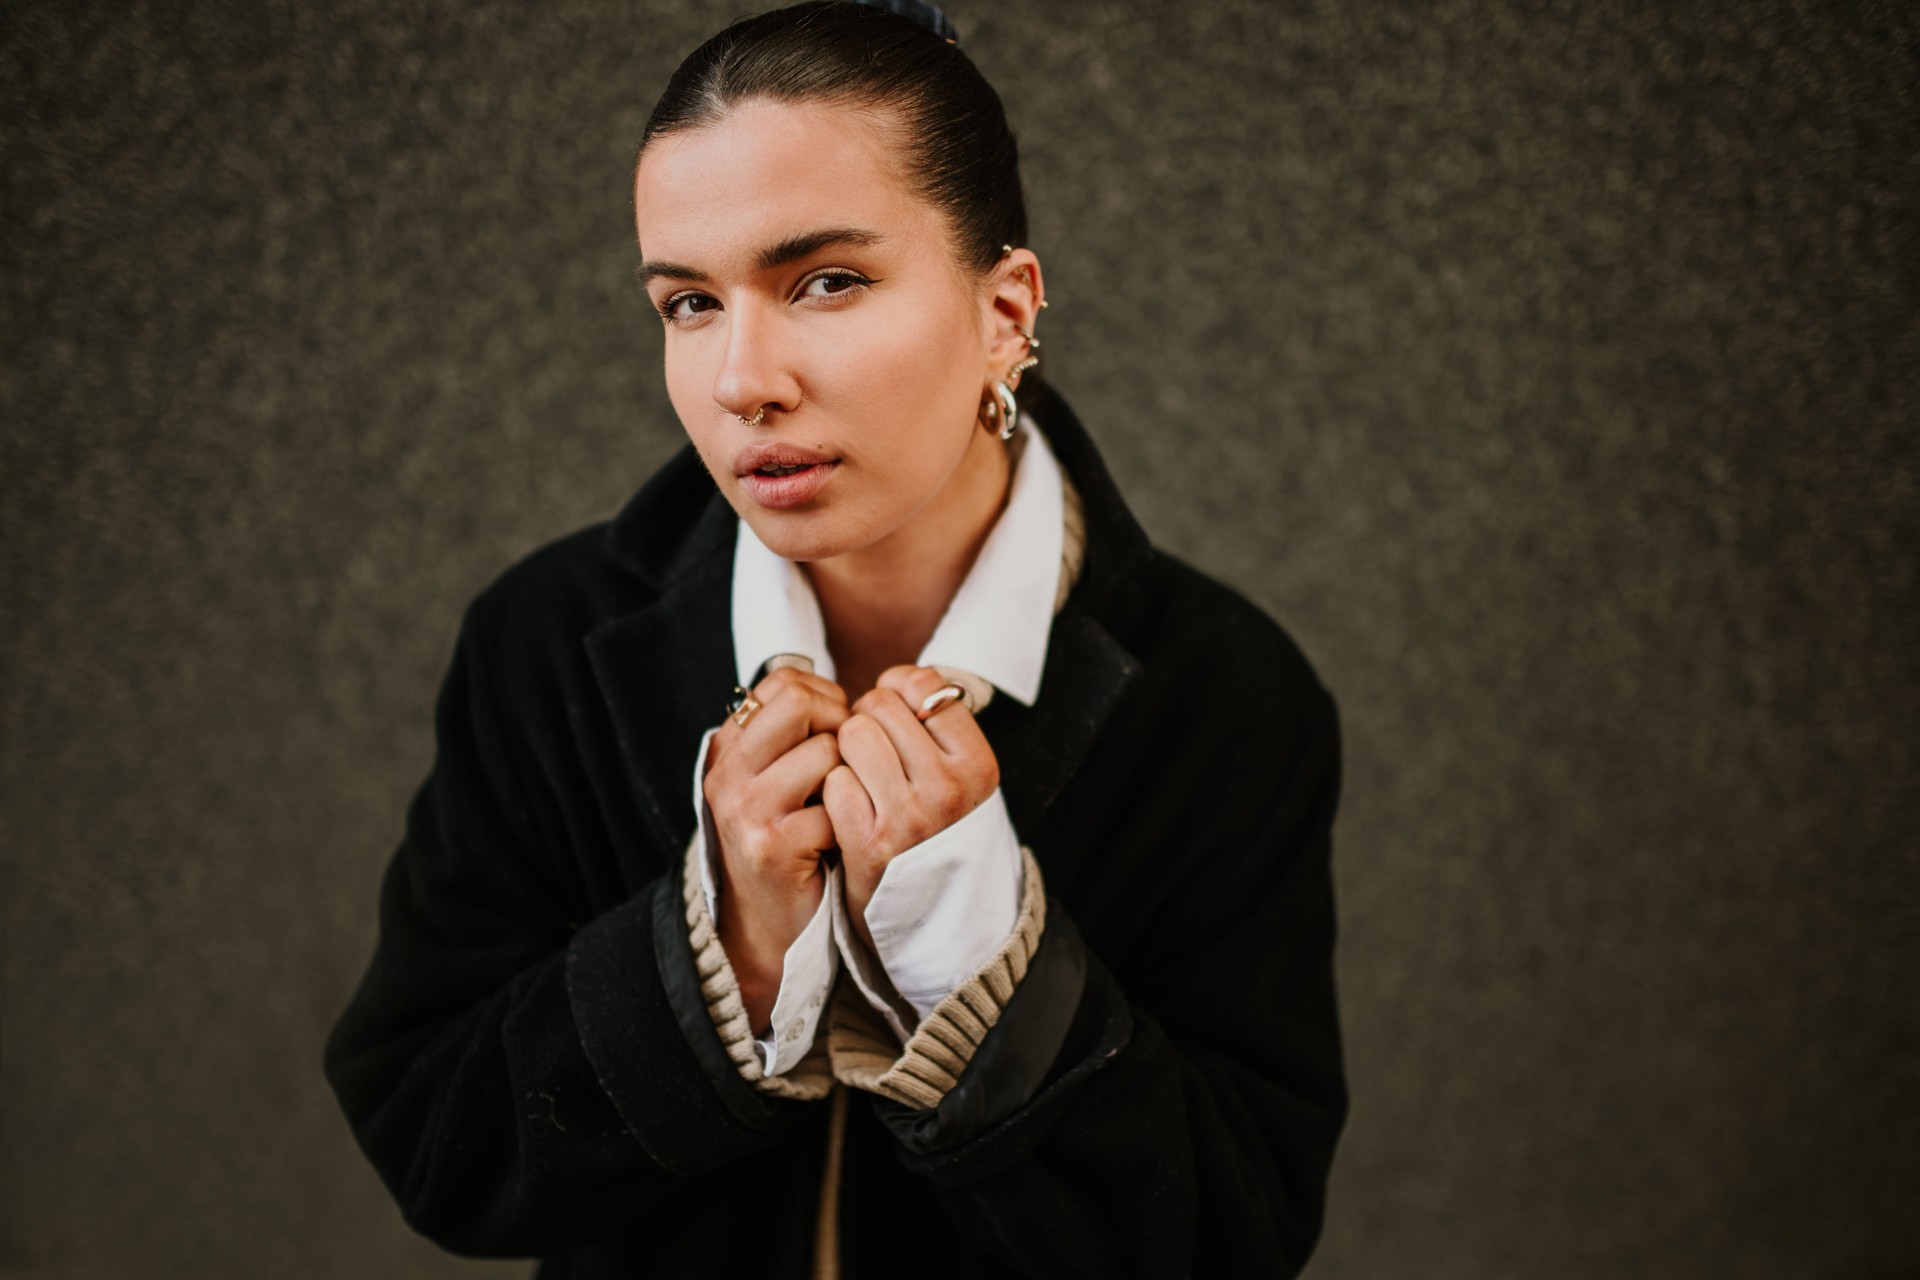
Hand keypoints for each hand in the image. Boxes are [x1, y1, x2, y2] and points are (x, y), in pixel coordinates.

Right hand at [703, 666, 848, 1031]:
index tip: (840, 733)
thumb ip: (797, 736)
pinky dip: (852, 820)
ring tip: (845, 807)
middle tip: (851, 763)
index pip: (785, 682)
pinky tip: (841, 841)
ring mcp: (745, 808)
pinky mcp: (771, 845)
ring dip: (851, 776)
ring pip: (824, 750)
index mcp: (730, 748)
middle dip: (841, 724)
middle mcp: (727, 772)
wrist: (771, 928)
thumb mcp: (780, 782)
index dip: (827, 698)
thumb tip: (849, 692)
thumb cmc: (794, 845)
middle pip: (799, 701)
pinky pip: (836, 803)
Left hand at [822, 665, 1001, 955]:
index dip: (898, 694)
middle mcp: (949, 789)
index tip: (898, 719)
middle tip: (872, 751)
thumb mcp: (963, 776)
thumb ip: (938, 722)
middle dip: (866, 720)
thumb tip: (898, 676)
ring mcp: (909, 817)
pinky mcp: (869, 844)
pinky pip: (834, 780)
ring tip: (859, 776)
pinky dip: (834, 789)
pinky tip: (848, 808)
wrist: (937, 915)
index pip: (923, 686)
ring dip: (845, 751)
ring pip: (851, 735)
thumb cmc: (942, 830)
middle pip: (879, 706)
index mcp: (978, 764)